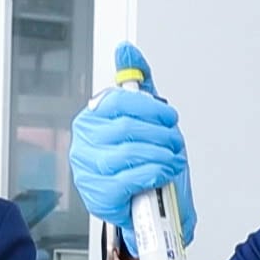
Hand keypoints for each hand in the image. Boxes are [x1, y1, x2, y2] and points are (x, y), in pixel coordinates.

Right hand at [68, 43, 196, 256]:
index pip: (117, 102)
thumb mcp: (145, 120)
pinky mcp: (98, 196)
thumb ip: (137, 84)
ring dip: (159, 154)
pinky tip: (163, 172)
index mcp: (92, 119)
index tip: (169, 117)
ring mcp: (87, 170)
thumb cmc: (144, 162)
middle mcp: (84, 143)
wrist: (149, 209)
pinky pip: (128, 178)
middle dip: (160, 134)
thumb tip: (125, 50)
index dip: (149, 108)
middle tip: (176, 141)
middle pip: (125, 128)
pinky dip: (152, 173)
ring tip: (173, 158)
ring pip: (127, 153)